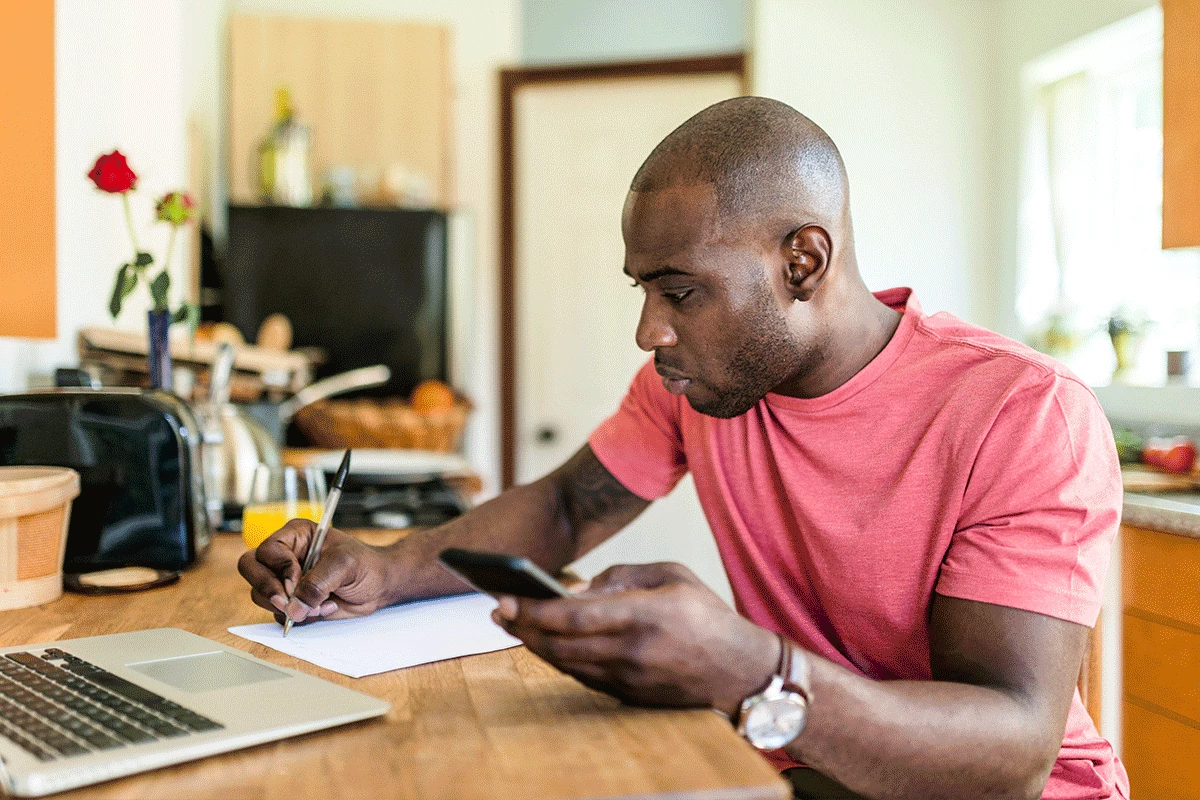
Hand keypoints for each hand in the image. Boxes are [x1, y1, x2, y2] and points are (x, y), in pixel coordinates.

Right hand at [237, 518, 394, 625]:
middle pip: (251, 569)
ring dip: (289, 606)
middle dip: (268, 589)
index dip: (279, 568)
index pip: (268, 550)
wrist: (379, 585)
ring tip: (322, 603)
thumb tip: (294, 606)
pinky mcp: (291, 602)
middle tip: (287, 603)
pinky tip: (325, 608)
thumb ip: (317, 582)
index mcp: (295, 536)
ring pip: (261, 595)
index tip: (295, 580)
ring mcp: (285, 580)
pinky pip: (279, 614)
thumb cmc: (365, 564)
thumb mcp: (344, 564)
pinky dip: (299, 617)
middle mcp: (285, 556)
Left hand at [492, 562, 778, 715]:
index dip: (534, 610)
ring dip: (535, 645)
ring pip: (566, 664)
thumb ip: (622, 575)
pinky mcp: (629, 696)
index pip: (574, 617)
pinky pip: (583, 676)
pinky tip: (546, 642)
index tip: (507, 599)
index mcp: (645, 615)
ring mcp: (629, 679)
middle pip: (560, 645)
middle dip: (523, 628)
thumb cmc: (708, 616)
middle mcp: (633, 652)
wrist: (743, 672)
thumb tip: (576, 589)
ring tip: (516, 624)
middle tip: (499, 611)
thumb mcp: (672, 575)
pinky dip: (559, 659)